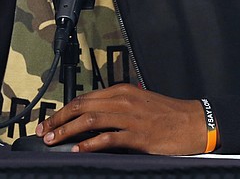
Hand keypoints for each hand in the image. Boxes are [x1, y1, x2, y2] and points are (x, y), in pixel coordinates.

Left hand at [35, 84, 206, 154]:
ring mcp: (131, 117)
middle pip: (82, 105)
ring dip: (68, 131)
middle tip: (44, 132)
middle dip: (59, 119)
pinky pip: (109, 138)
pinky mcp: (139, 135)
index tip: (50, 121)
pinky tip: (78, 149)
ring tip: (54, 140)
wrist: (195, 122)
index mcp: (122, 91)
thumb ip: (116, 109)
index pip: (85, 98)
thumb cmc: (168, 115)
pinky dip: (90, 143)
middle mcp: (123, 100)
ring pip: (90, 119)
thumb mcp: (139, 104)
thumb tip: (90, 120)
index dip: (63, 110)